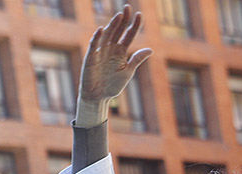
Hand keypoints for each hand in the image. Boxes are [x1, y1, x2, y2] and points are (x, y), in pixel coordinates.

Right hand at [76, 5, 151, 124]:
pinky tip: (101, 29)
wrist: (98, 97)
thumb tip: (151, 49)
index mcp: (121, 51)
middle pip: (118, 31)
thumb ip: (137, 59)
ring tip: (119, 16)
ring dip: (112, 25)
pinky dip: (97, 37)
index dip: (134, 25)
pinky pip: (94, 45)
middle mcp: (111, 48)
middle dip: (123, 20)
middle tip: (128, 8)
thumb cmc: (112, 85)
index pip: (129, 35)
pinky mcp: (91, 57)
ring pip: (107, 35)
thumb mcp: (128, 72)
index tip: (140, 15)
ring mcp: (100, 51)